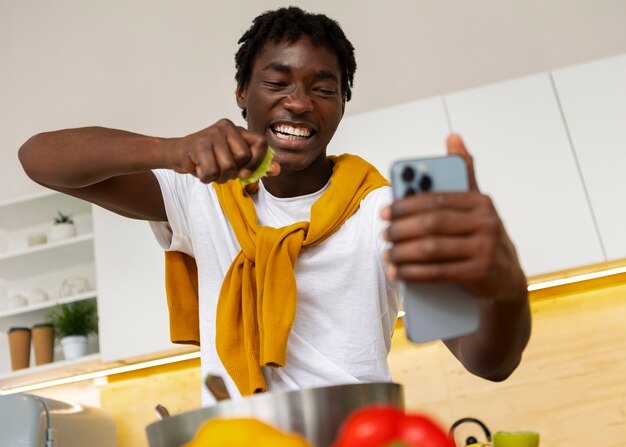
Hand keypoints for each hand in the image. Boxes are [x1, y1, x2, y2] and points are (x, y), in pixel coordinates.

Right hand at [166, 119, 279, 183]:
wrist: (178, 154)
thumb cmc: (208, 158)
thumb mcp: (234, 161)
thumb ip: (256, 165)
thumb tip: (276, 170)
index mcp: (238, 130)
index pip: (261, 143)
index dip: (258, 161)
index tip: (247, 172)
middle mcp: (227, 127)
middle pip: (244, 158)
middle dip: (233, 172)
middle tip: (221, 170)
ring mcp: (212, 134)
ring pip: (227, 167)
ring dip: (218, 177)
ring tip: (210, 169)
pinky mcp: (198, 144)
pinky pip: (211, 171)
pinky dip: (205, 177)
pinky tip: (199, 169)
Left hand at [381, 134, 525, 301]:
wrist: (506, 276)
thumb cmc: (481, 236)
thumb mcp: (475, 204)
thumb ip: (462, 173)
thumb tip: (453, 137)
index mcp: (480, 201)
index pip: (435, 200)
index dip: (406, 205)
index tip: (385, 212)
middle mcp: (486, 222)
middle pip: (432, 224)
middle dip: (402, 229)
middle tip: (383, 234)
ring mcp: (485, 248)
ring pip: (433, 249)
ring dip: (404, 253)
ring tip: (388, 255)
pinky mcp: (481, 273)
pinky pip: (439, 272)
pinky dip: (414, 273)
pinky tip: (399, 273)